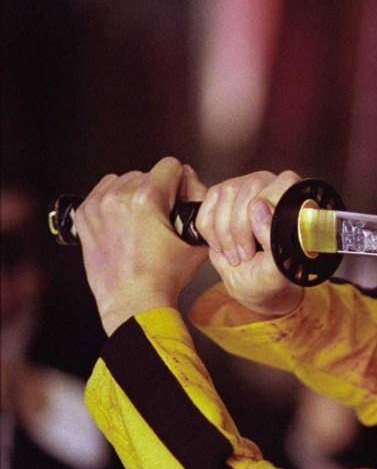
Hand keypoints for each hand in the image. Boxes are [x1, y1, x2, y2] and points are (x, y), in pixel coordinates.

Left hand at [75, 157, 208, 334]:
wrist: (133, 302)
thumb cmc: (167, 276)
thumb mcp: (197, 239)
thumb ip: (200, 205)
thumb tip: (194, 183)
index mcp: (147, 198)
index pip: (172, 165)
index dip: (182, 184)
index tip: (180, 203)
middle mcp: (119, 196)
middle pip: (148, 174)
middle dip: (158, 191)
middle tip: (161, 218)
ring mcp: (98, 204)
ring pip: (125, 180)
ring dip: (135, 194)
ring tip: (142, 221)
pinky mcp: (84, 215)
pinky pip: (104, 191)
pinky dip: (115, 201)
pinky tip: (125, 223)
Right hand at [195, 170, 302, 317]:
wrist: (251, 283)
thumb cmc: (270, 275)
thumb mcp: (276, 267)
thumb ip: (272, 238)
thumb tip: (258, 207)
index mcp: (296, 201)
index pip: (284, 182)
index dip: (269, 206)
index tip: (259, 240)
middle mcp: (272, 186)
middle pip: (250, 188)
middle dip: (242, 227)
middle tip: (246, 255)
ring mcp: (244, 187)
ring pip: (227, 193)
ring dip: (225, 231)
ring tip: (235, 255)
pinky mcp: (220, 195)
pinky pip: (208, 204)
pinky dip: (210, 230)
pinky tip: (221, 246)